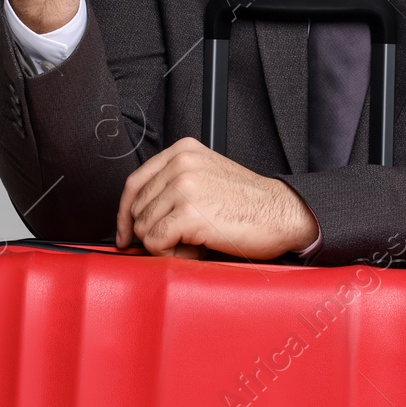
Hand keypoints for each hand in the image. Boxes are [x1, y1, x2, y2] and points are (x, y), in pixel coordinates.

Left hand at [116, 137, 318, 259]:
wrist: (281, 213)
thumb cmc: (248, 202)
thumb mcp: (207, 177)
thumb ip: (174, 184)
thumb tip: (138, 216)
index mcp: (183, 151)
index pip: (135, 182)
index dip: (125, 213)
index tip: (125, 232)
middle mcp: (180, 164)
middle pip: (137, 209)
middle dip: (151, 233)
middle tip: (180, 241)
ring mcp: (183, 187)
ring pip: (144, 229)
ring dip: (164, 246)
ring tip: (193, 243)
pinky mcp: (188, 213)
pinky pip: (156, 243)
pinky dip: (171, 255)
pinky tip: (194, 249)